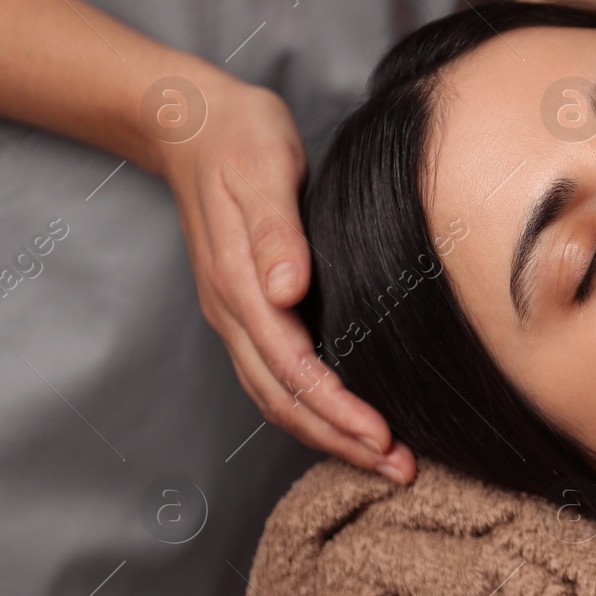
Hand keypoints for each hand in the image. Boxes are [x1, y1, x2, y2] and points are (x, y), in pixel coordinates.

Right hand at [149, 71, 416, 482]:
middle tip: (400, 472)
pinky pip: (278, 377)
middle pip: (285, 399)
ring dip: (329, 435)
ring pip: (279, 396)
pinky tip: (349, 420)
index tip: (382, 439)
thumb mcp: (264, 169)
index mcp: (240, 285)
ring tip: (383, 460)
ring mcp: (238, 315)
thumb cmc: (241, 140)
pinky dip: (313, 409)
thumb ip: (277, 231)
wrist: (196, 123)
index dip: (337, 410)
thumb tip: (286, 289)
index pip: (292, 368)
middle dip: (341, 441)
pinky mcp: (250, 309)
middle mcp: (235, 311)